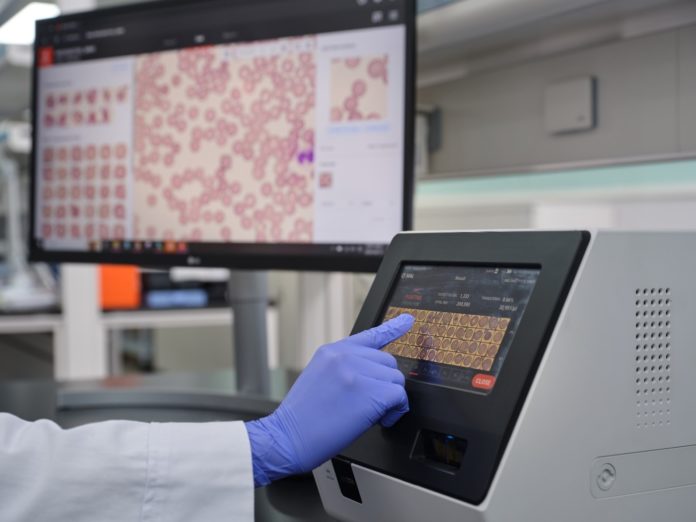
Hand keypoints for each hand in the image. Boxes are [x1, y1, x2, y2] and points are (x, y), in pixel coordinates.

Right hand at [245, 314, 413, 486]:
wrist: (287, 437)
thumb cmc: (301, 417)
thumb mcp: (318, 377)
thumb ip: (344, 368)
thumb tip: (371, 374)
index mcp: (332, 351)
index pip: (369, 336)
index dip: (392, 328)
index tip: (407, 321)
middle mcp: (345, 356)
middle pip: (388, 363)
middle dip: (384, 385)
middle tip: (368, 404)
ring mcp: (357, 372)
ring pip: (396, 380)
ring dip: (389, 400)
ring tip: (368, 414)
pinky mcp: (369, 392)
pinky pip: (398, 396)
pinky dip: (395, 411)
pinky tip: (380, 419)